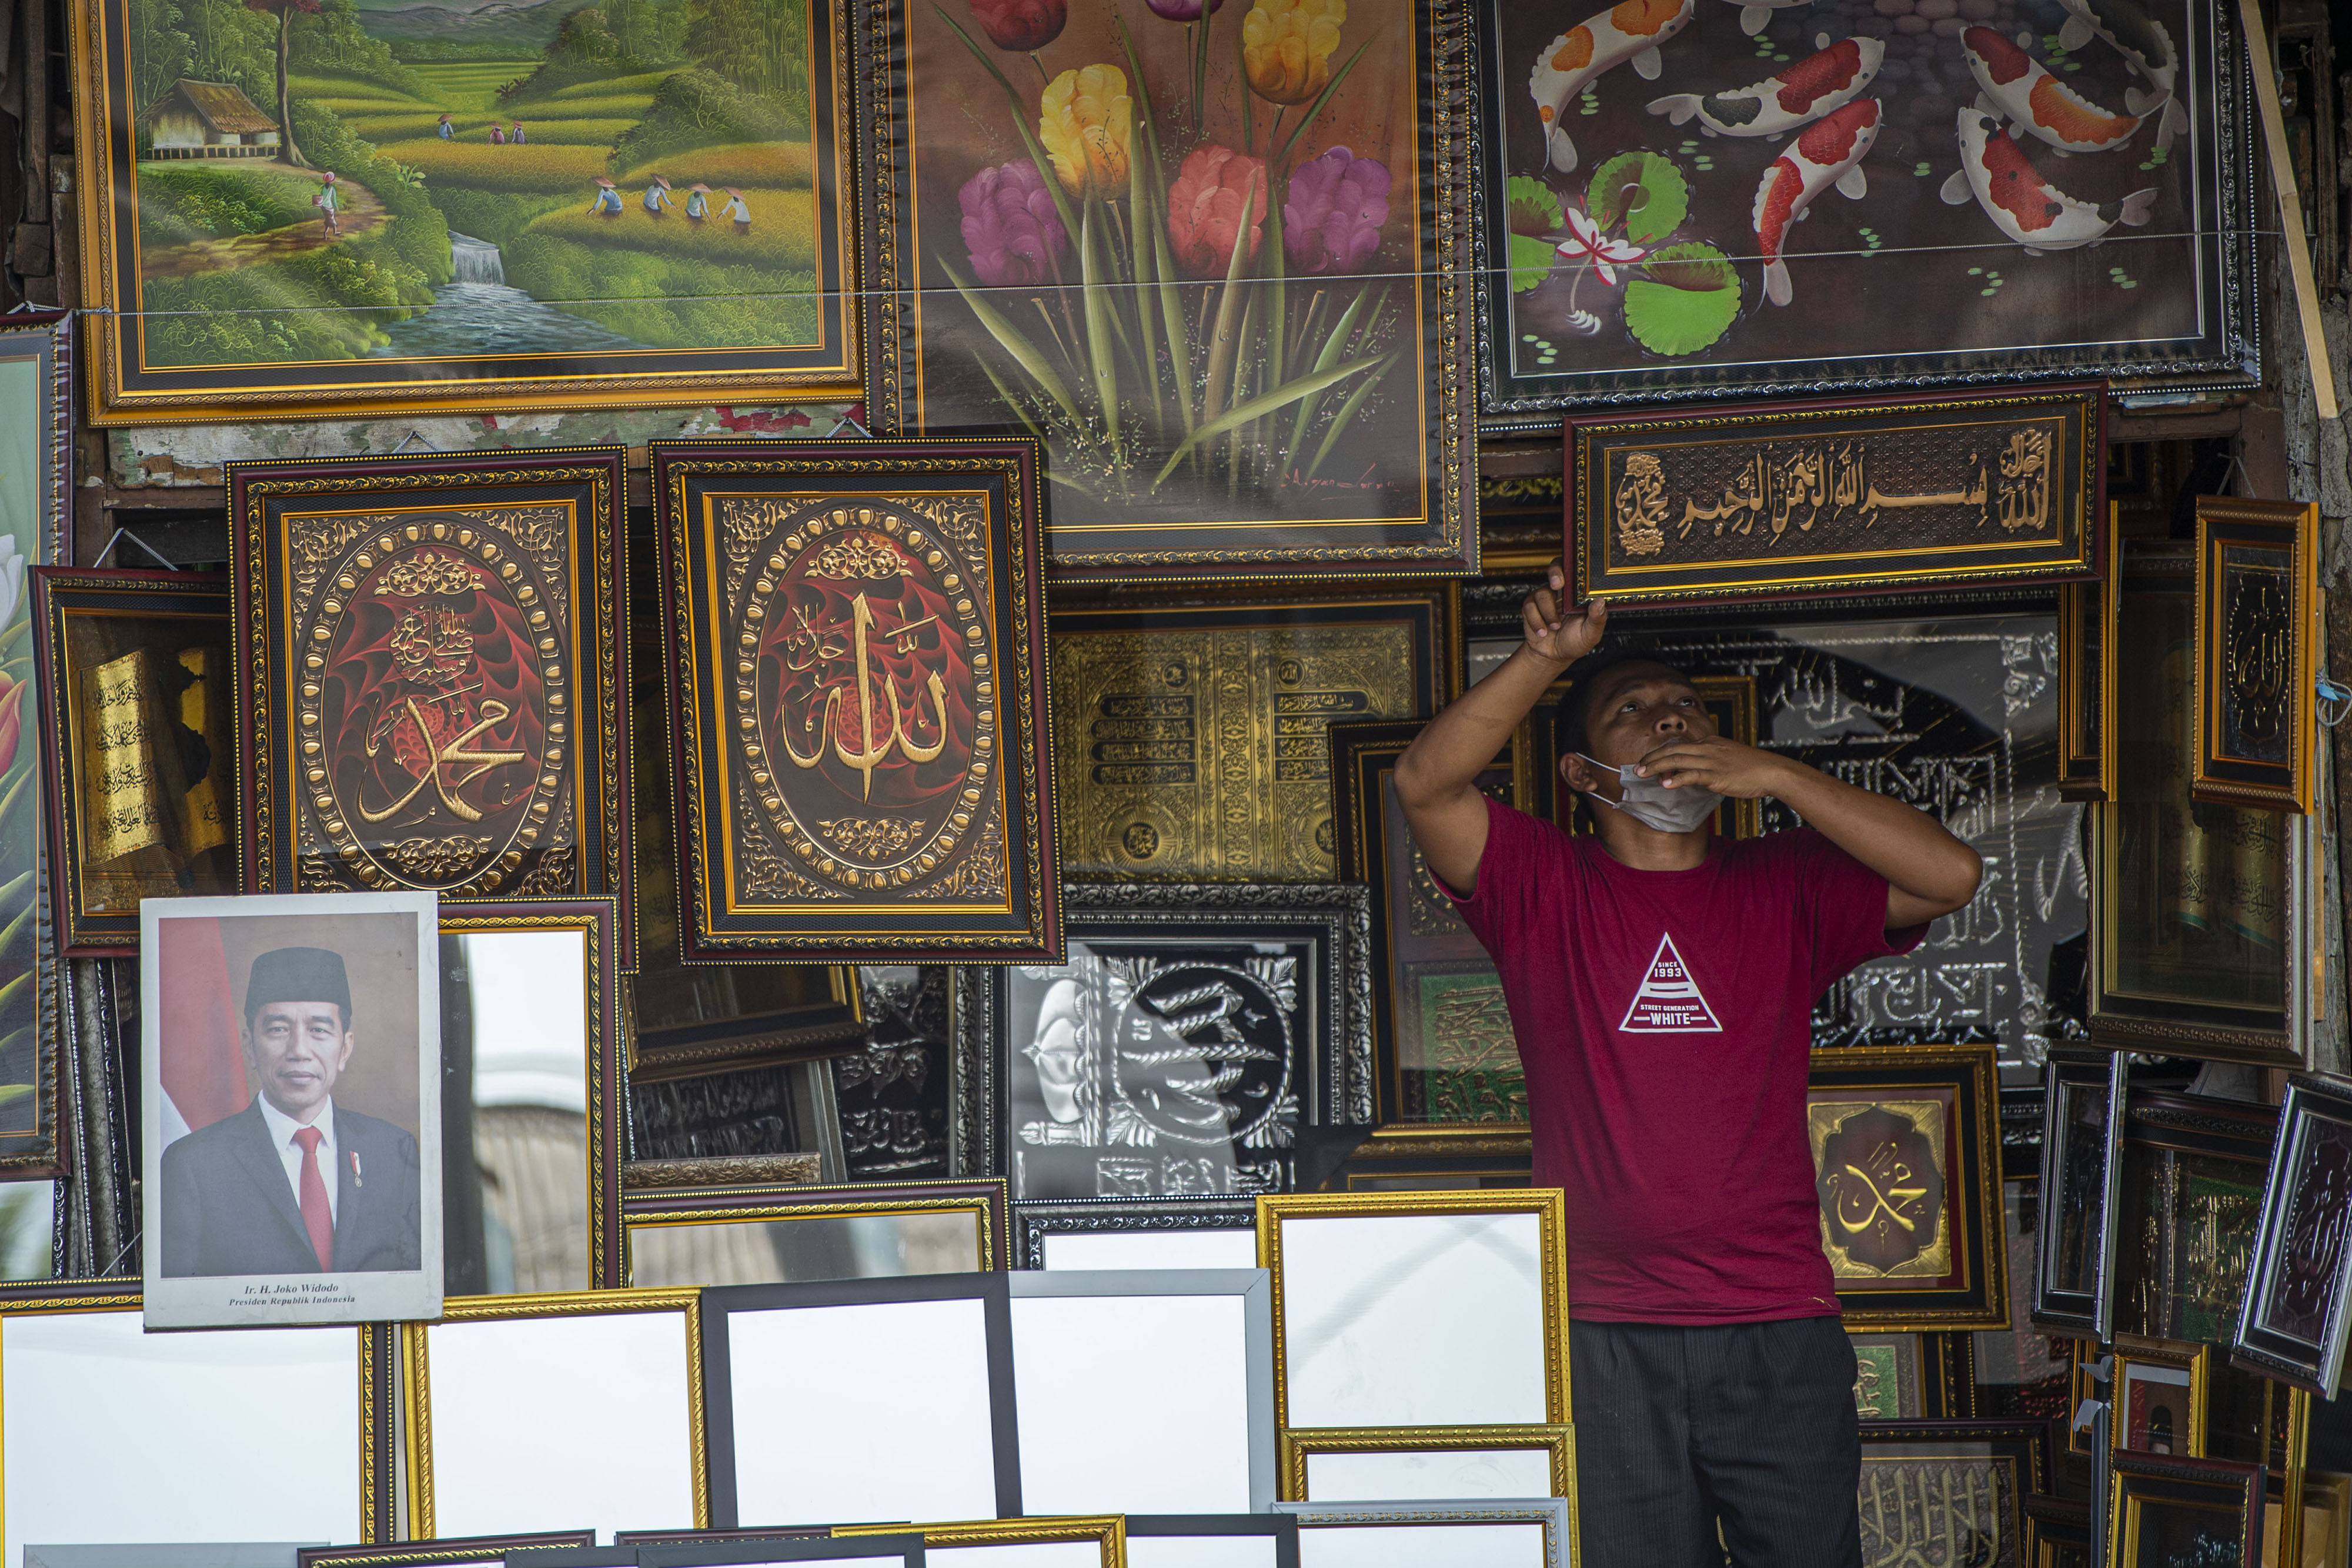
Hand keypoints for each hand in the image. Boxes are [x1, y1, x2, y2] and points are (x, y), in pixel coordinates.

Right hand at [1522, 559, 1607, 665]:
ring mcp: (1546, 598)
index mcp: (1579, 595)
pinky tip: (1543, 631)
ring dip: (1548, 613)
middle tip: (1557, 586)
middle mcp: (1563, 592)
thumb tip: (1600, 602)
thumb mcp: (1591, 634)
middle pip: (1556, 567)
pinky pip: (1530, 606)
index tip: (1574, 577)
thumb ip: (1597, 619)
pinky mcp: (1531, 607)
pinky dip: (1536, 621)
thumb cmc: (1574, 642)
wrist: (1553, 656)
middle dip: (1555, 573)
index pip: (1577, 571)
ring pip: (1542, 593)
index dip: (1573, 567)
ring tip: (1554, 627)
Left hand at [1633, 734, 1794, 799]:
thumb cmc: (1752, 768)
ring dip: (1657, 767)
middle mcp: (1708, 748)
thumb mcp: (1728, 758)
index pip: (1678, 745)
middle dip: (1652, 759)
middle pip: (1673, 750)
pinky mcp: (1717, 775)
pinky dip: (1677, 779)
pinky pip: (1692, 775)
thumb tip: (1692, 775)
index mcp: (1710, 743)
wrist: (1772, 770)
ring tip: (1642, 774)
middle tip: (1636, 768)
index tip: (1647, 761)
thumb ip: (1709, 763)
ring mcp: (1712, 761)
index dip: (1660, 753)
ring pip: (1677, 760)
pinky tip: (1665, 785)